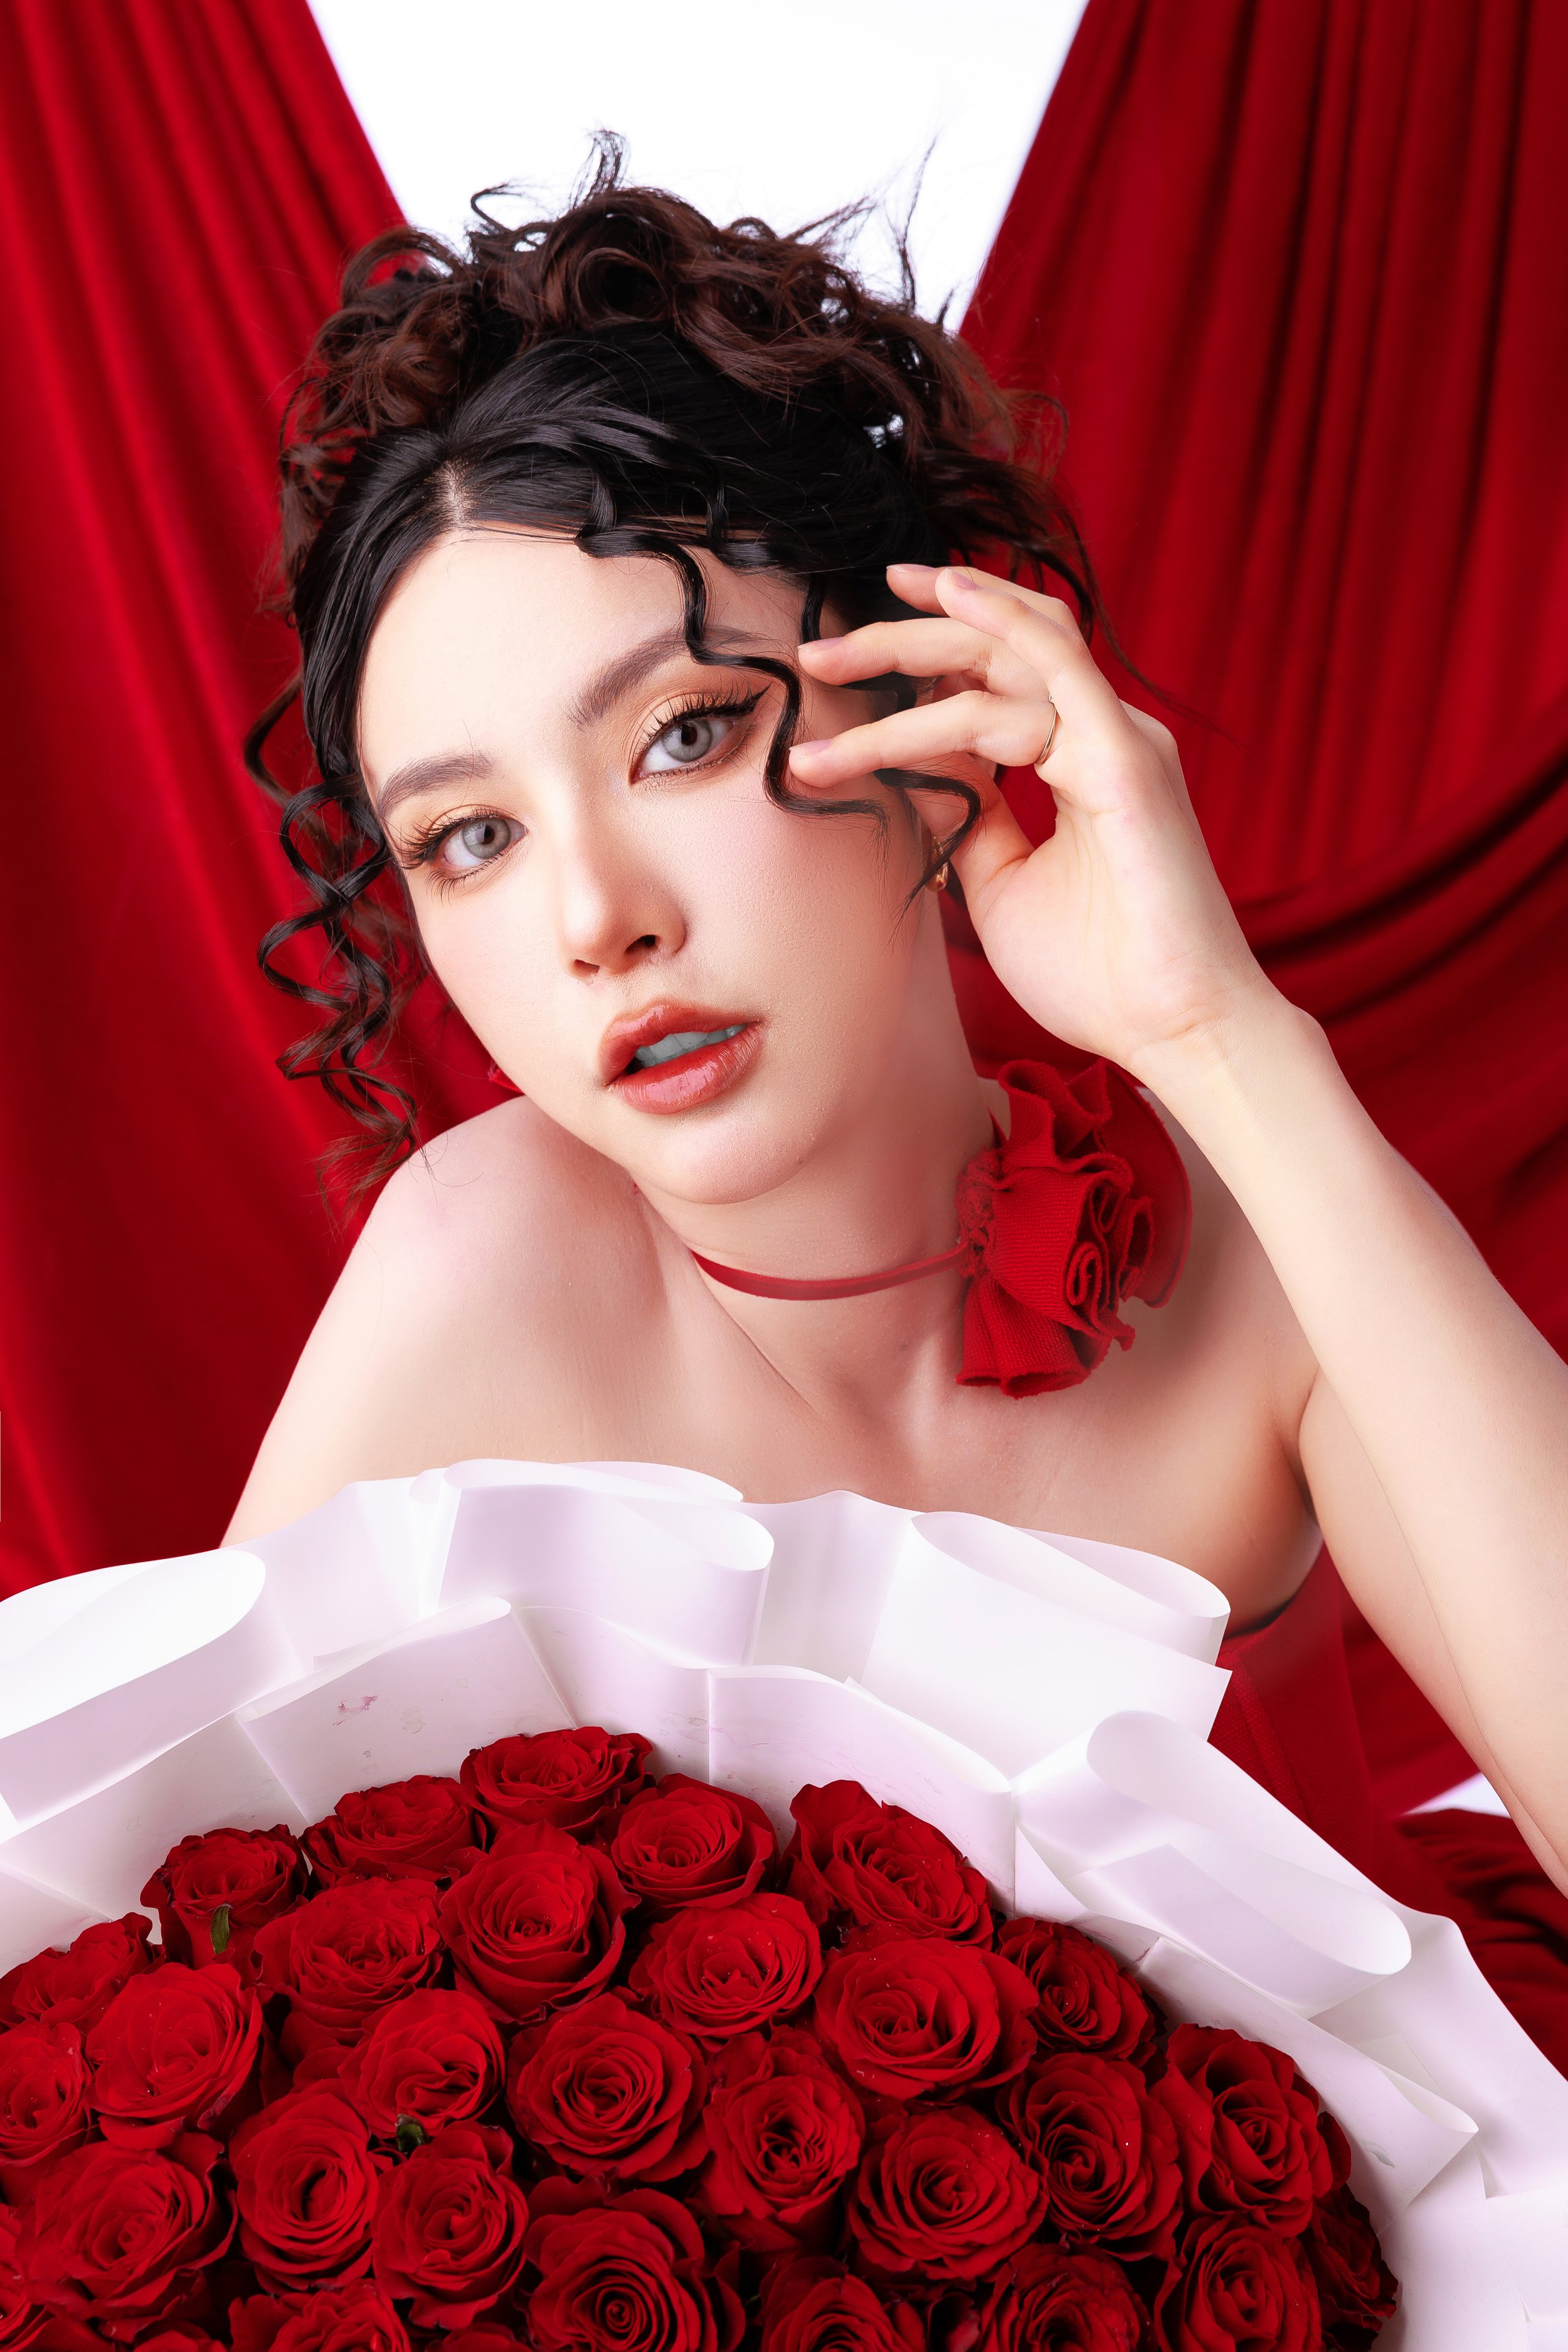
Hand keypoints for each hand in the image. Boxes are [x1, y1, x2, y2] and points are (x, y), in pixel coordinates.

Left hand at [791, 563, 1276, 1079]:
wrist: (1176, 1032)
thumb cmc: (1100, 975)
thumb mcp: (1001, 885)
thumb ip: (966, 816)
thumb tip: (912, 766)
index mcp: (1084, 760)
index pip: (996, 682)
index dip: (922, 666)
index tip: (841, 671)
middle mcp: (1105, 734)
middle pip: (995, 651)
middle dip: (900, 641)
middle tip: (818, 651)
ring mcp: (1119, 741)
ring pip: (1007, 659)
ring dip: (915, 645)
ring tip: (831, 655)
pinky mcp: (1124, 762)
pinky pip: (1051, 676)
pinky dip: (998, 630)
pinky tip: (946, 599)